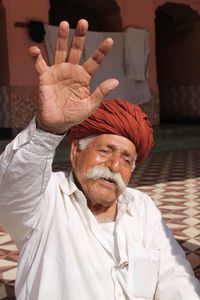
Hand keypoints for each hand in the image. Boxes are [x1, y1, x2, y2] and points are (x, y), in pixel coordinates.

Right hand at [29, 19, 118, 133]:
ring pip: (60, 52)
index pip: (94, 61)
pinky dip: (36, 57)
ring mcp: (58, 72)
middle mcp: (72, 71)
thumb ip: (100, 93)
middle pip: (76, 50)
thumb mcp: (90, 106)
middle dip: (80, 37)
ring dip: (62, 38)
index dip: (101, 51)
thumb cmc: (74, 115)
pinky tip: (35, 49)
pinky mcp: (45, 77)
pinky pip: (40, 64)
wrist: (57, 123)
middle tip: (83, 22)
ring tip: (65, 24)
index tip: (109, 41)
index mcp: (84, 77)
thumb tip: (115, 80)